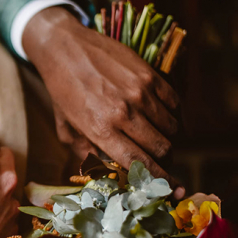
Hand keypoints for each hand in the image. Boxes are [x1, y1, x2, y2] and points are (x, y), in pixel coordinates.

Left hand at [23, 7, 184, 197]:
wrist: (64, 47)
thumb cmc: (62, 91)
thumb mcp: (66, 127)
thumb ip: (86, 151)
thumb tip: (108, 170)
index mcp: (100, 129)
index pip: (139, 163)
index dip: (159, 180)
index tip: (172, 190)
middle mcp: (123, 112)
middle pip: (162, 148)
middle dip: (166, 161)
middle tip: (162, 162)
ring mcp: (139, 92)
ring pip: (172, 128)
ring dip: (170, 139)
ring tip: (160, 140)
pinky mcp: (149, 74)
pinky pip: (175, 103)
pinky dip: (175, 116)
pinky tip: (166, 120)